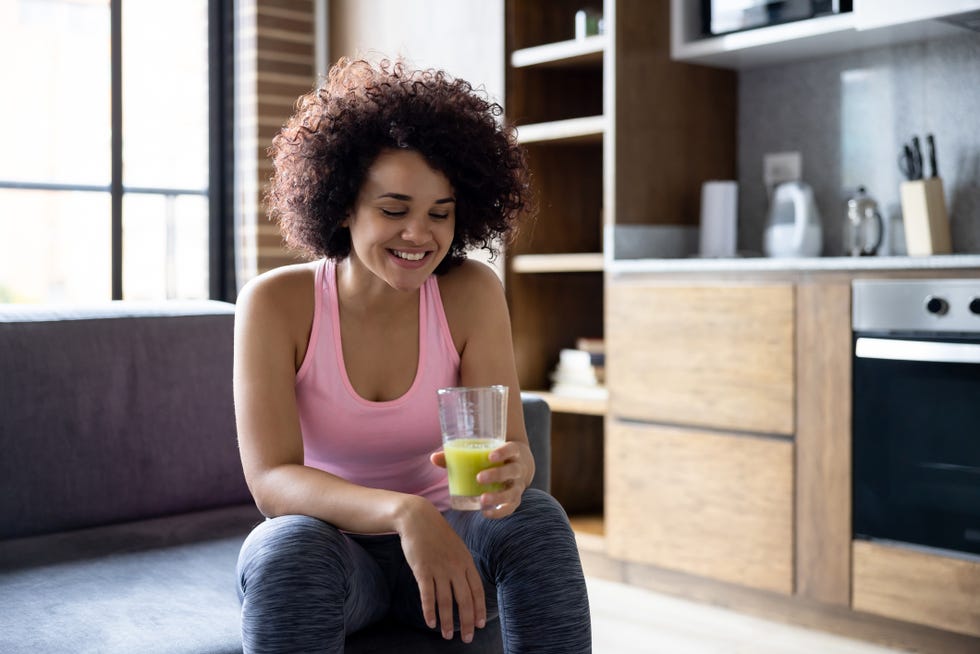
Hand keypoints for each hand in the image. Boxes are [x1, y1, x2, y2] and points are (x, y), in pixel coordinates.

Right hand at [396, 497, 486, 641]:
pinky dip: (429, 611)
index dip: (479, 609)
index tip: (480, 625)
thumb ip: (462, 565)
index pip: (477, 590)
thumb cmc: (437, 534)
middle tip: (467, 638)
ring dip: (447, 621)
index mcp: (466, 561)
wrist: (418, 518)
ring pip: (446, 601)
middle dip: (467, 622)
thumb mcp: (457, 547)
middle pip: (464, 600)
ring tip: (447, 635)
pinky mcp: (422, 570)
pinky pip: (427, 595)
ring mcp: (439, 569)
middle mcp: (455, 567)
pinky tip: (430, 623)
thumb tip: (467, 585)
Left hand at [431, 440, 531, 518]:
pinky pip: (510, 507)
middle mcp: (518, 469)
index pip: (512, 449)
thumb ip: (460, 455)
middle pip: (512, 471)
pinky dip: (499, 512)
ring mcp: (518, 485)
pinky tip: (485, 513)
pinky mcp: (515, 498)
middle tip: (479, 478)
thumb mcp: (484, 451)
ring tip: (482, 500)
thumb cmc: (494, 456)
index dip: (503, 452)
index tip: (490, 456)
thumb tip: (433, 458)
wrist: (518, 463)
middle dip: (497, 475)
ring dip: (498, 497)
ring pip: (512, 492)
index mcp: (513, 452)